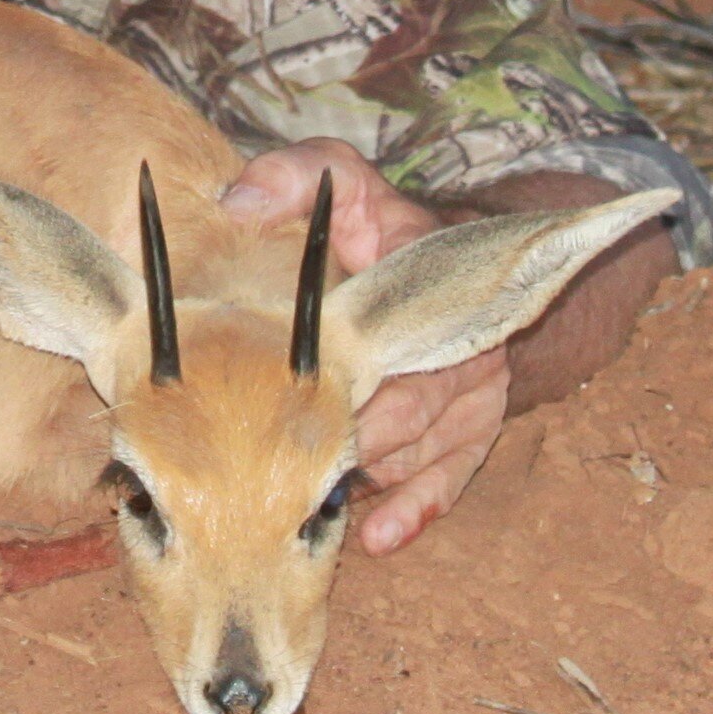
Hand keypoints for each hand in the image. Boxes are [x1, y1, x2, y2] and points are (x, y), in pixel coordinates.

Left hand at [219, 140, 505, 556]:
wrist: (454, 262)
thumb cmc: (375, 224)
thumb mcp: (338, 180)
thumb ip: (289, 176)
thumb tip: (236, 200)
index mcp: (423, 281)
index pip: (384, 340)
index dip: (337, 380)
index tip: (286, 405)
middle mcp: (460, 341)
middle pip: (402, 413)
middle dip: (341, 444)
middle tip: (278, 472)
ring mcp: (474, 391)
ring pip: (416, 452)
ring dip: (364, 480)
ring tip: (302, 507)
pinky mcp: (476, 427)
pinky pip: (450, 479)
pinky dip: (414, 510)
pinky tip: (378, 537)